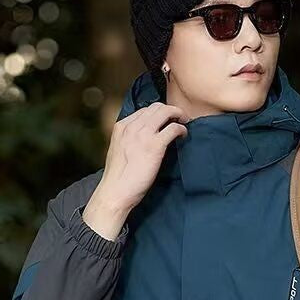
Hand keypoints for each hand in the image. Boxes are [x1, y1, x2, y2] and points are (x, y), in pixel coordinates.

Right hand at [84, 102, 191, 238]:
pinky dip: (181, 129)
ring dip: (178, 115)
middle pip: (156, 107)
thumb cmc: (118, 178)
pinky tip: (183, 135)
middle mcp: (132, 127)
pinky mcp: (155, 146)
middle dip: (170, 110)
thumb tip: (144, 139)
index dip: (157, 113)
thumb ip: (129, 140)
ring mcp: (143, 135)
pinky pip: (173, 128)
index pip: (143, 110)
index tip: (165, 120)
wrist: (115, 192)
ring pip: (166, 112)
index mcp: (121, 127)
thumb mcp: (119, 150)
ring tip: (183, 123)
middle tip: (179, 119)